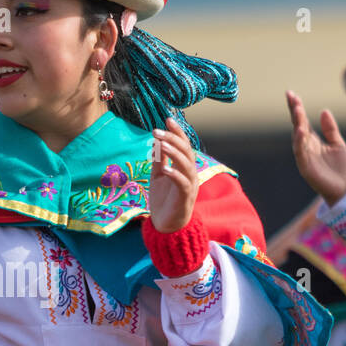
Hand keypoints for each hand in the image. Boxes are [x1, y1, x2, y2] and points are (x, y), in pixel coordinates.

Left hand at [148, 118, 198, 232]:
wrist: (166, 226)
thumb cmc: (164, 200)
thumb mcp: (158, 176)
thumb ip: (159, 160)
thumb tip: (156, 140)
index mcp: (184, 167)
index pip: (184, 145)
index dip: (177, 132)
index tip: (167, 119)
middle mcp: (190, 174)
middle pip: (186, 152)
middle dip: (173, 139)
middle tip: (157, 131)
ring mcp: (189, 186)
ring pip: (187, 165)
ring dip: (174, 154)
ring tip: (162, 144)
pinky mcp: (185, 198)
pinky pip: (183, 184)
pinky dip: (174, 175)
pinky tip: (164, 168)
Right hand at [287, 90, 345, 204]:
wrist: (345, 189)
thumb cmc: (341, 169)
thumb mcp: (338, 144)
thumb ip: (330, 129)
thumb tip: (323, 111)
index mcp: (313, 141)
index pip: (303, 121)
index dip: (297, 108)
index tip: (292, 94)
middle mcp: (306, 147)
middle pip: (298, 125)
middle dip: (294, 111)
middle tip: (290, 96)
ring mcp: (304, 157)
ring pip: (298, 137)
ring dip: (297, 122)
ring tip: (298, 108)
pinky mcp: (306, 167)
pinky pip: (300, 152)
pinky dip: (299, 141)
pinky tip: (301, 130)